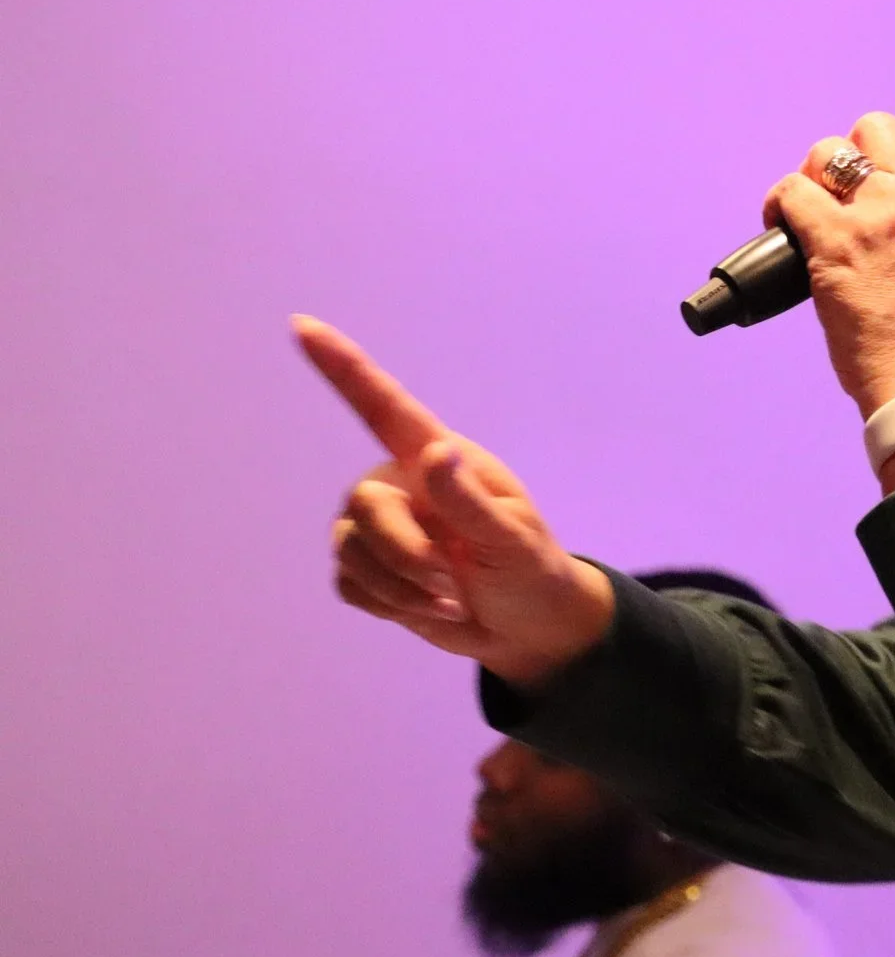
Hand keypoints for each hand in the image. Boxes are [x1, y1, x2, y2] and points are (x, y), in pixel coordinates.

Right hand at [294, 316, 613, 686]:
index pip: (385, 407)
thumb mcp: (512, 540)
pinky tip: (427, 609)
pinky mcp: (369, 569)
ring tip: (454, 600)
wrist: (527, 629)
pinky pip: (349, 584)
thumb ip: (469, 501)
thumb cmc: (531, 573)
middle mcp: (403, 483)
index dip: (343, 367)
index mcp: (442, 460)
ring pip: (351, 549)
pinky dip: (389, 605)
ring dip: (401, 588)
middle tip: (456, 586)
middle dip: (405, 554)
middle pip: (364, 504)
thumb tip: (435, 453)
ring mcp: (381, 526)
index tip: (302, 326)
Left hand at [766, 97, 894, 417]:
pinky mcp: (833, 238)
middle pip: (875, 125)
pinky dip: (779, 204)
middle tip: (849, 194)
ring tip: (815, 212)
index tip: (894, 150)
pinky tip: (783, 226)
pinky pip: (791, 190)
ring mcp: (877, 213)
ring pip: (828, 152)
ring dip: (814, 178)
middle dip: (855, 154)